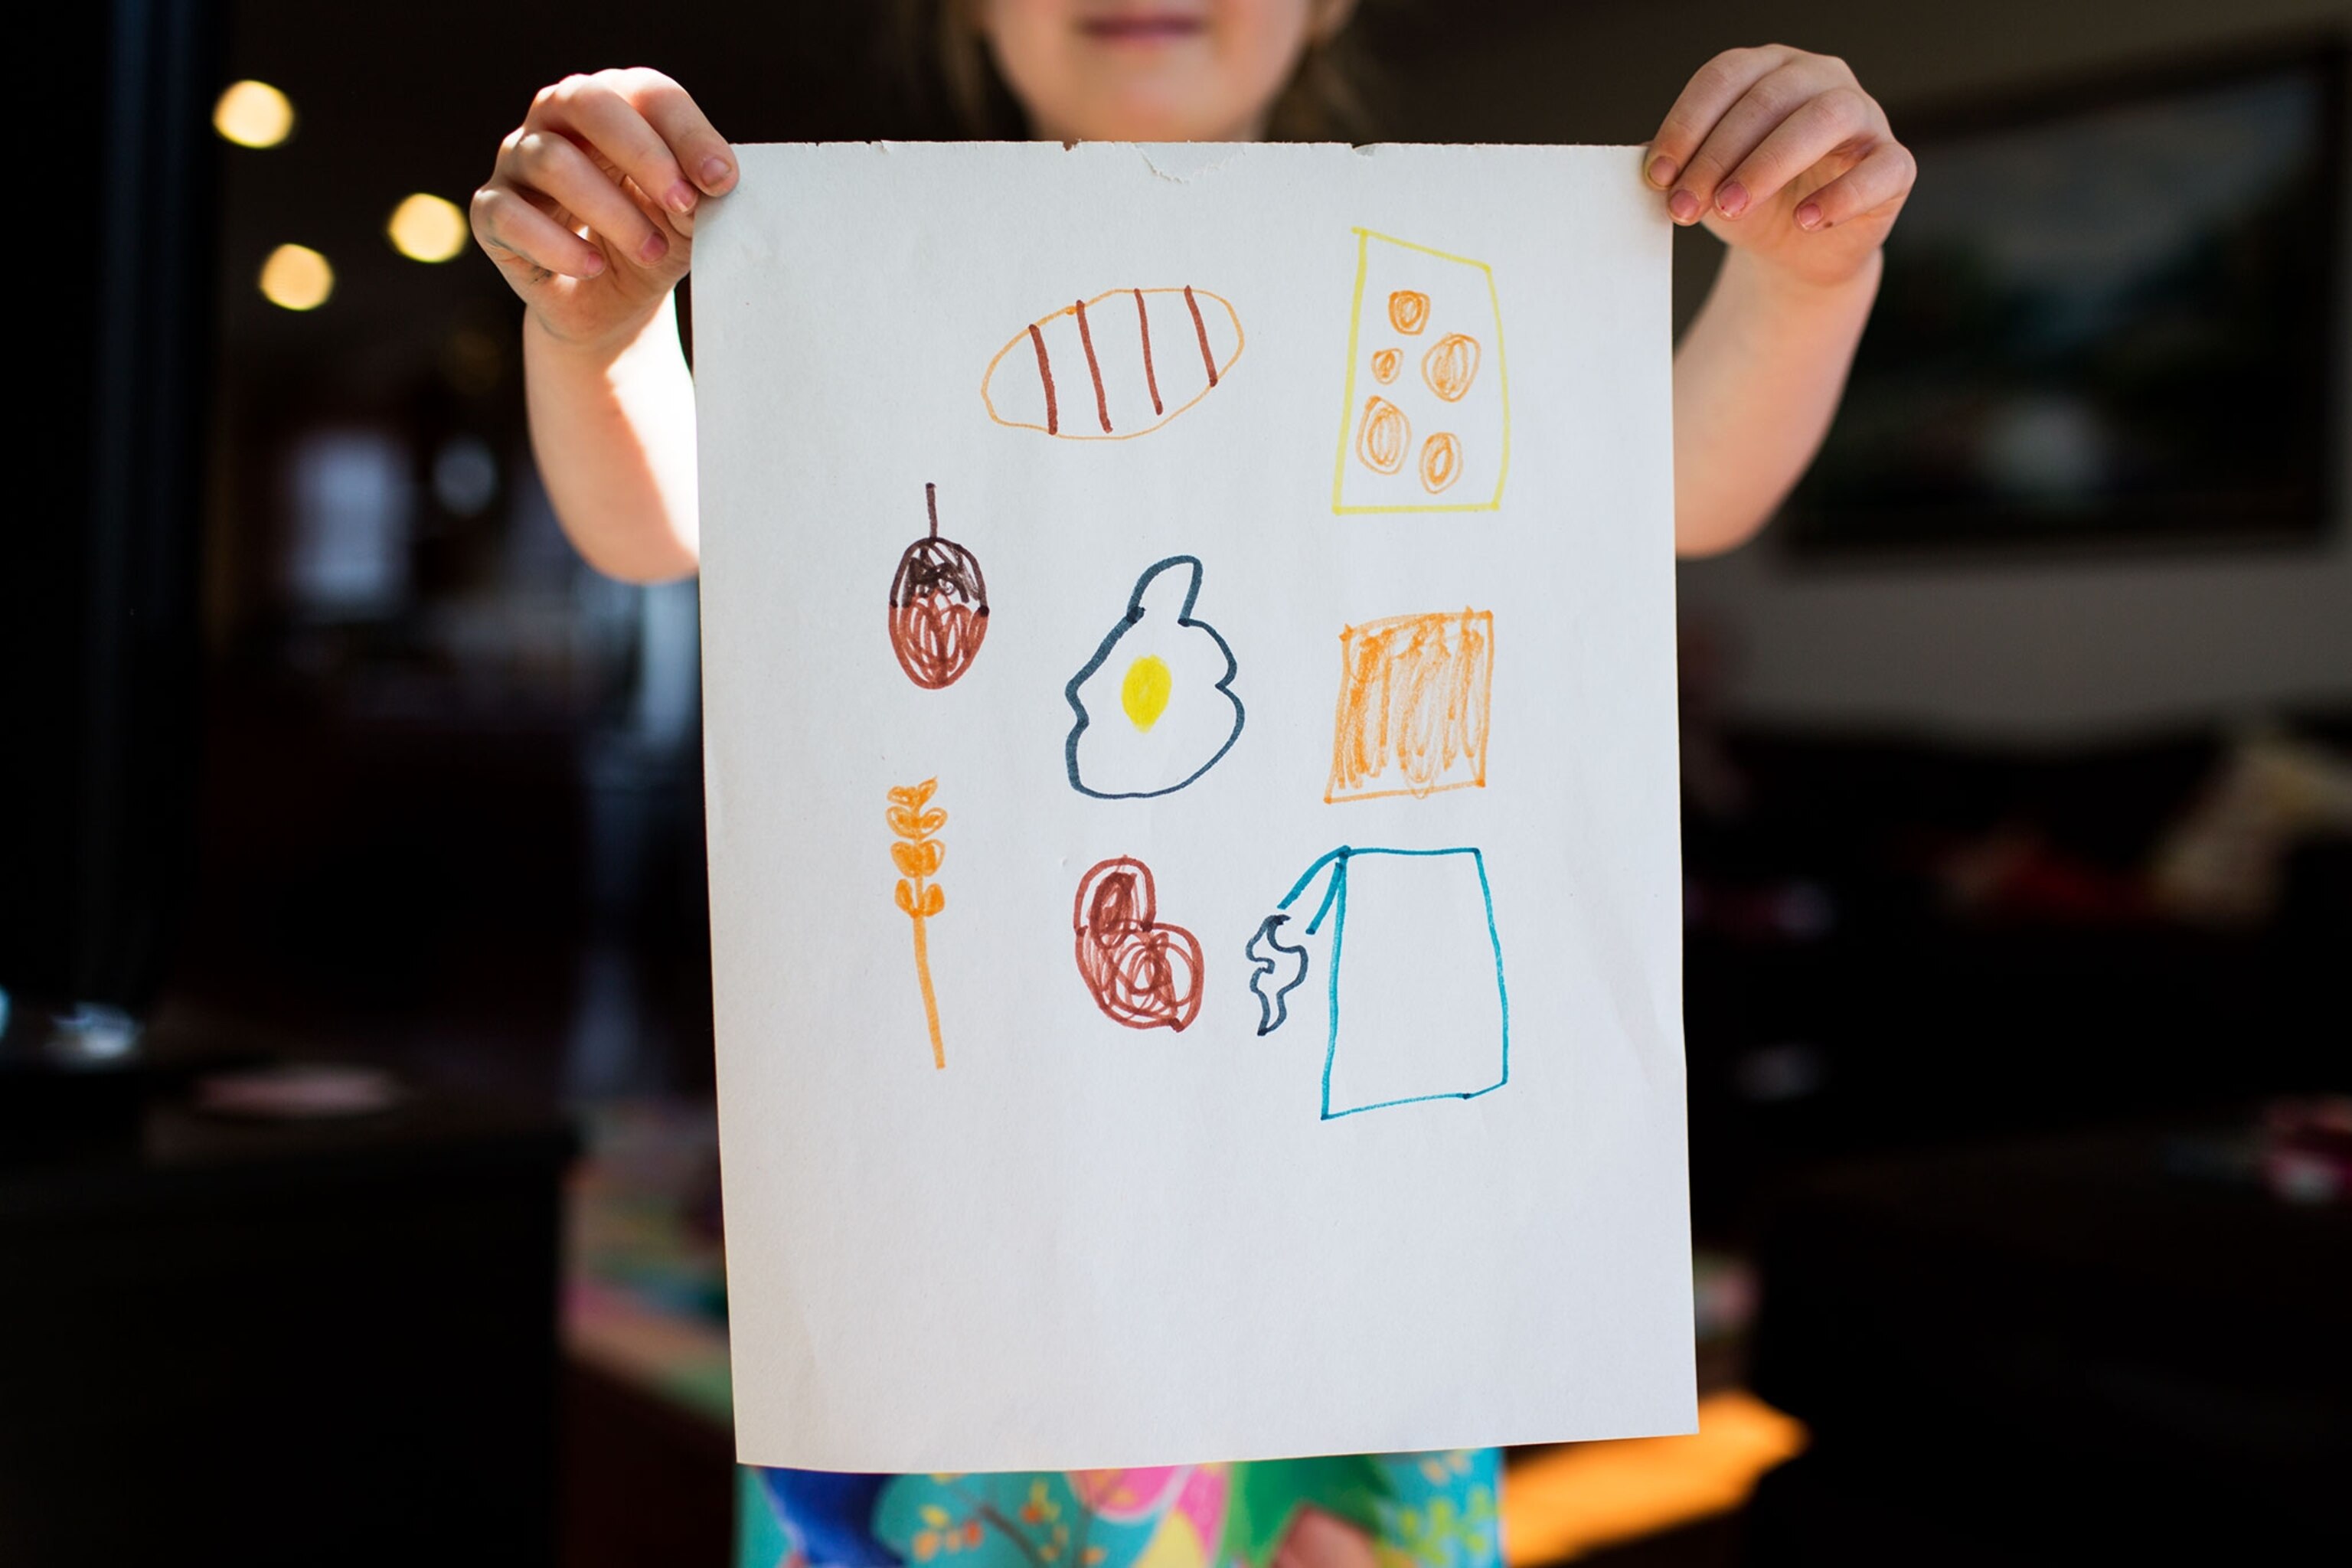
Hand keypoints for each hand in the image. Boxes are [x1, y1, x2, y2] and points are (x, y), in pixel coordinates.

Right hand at [471, 69, 736, 354]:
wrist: (609, 304)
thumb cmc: (650, 240)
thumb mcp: (686, 221)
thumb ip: (697, 197)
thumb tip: (708, 185)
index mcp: (613, 106)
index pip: (646, 92)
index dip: (687, 133)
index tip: (722, 181)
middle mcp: (556, 120)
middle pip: (587, 102)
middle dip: (644, 153)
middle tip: (684, 204)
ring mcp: (517, 161)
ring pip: (551, 161)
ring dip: (612, 210)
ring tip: (651, 249)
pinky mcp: (490, 211)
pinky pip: (511, 216)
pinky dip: (559, 246)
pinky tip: (594, 267)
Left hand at [1645, 46, 1913, 288]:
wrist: (1797, 250)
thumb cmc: (1750, 201)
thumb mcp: (1706, 182)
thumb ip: (1681, 168)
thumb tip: (1648, 166)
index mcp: (1768, 70)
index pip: (1725, 76)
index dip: (1687, 123)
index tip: (1658, 175)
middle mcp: (1819, 78)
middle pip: (1769, 98)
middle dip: (1718, 155)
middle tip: (1686, 206)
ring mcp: (1864, 116)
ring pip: (1827, 117)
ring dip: (1770, 164)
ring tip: (1731, 209)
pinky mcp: (1895, 164)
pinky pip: (1880, 168)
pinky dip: (1841, 195)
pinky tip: (1805, 221)